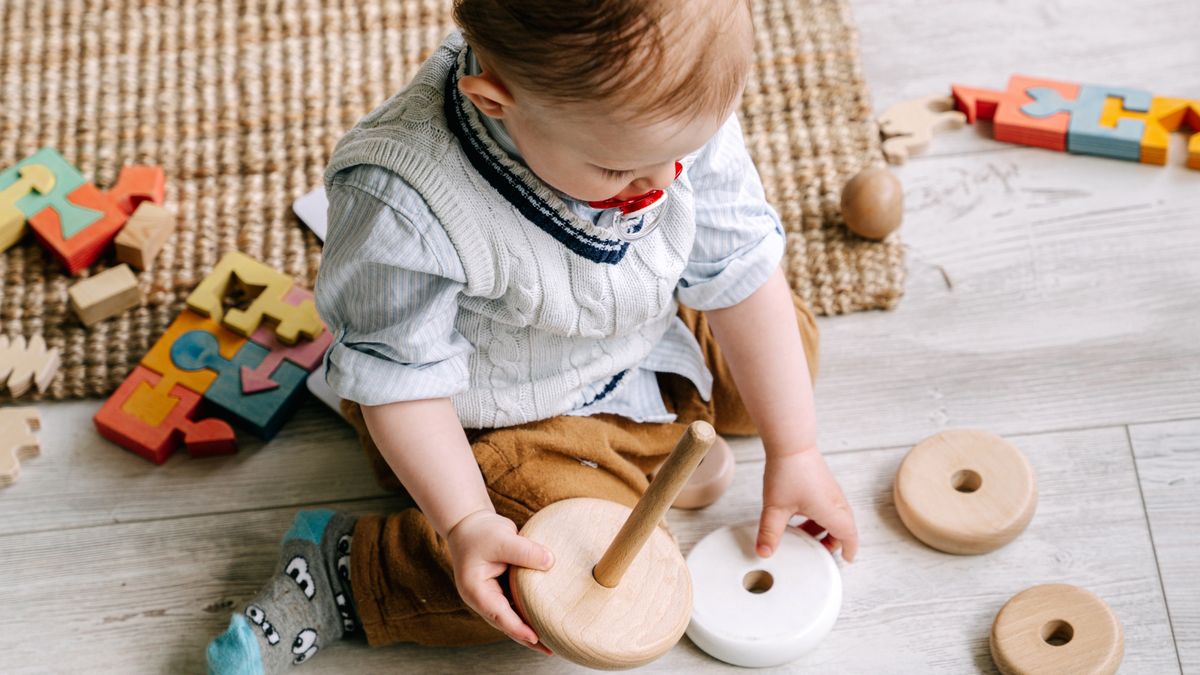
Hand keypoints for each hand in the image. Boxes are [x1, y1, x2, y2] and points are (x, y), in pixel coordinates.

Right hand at [446, 510, 555, 654]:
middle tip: (550, 649)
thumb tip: (551, 562)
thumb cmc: (480, 532)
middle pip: (507, 623)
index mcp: (476, 591)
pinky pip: (517, 604)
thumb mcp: (502, 538)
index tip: (536, 638)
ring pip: (513, 617)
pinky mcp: (501, 589)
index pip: (499, 615)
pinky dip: (530, 612)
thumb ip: (525, 551)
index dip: (518, 628)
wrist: (469, 523)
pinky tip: (546, 617)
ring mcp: (492, 595)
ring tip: (553, 640)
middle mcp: (483, 598)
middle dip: (527, 638)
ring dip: (530, 627)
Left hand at [756, 449, 858, 561]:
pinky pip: (828, 506)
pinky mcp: (823, 483)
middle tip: (817, 552)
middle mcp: (836, 502)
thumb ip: (770, 533)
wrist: (791, 443)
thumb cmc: (788, 472)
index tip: (845, 560)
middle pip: (844, 529)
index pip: (850, 536)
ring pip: (835, 517)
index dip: (849, 550)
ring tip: (804, 536)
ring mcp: (831, 491)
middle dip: (833, 542)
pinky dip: (819, 517)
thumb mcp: (775, 508)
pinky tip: (799, 517)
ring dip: (824, 529)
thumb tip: (764, 552)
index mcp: (832, 512)